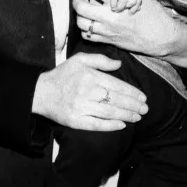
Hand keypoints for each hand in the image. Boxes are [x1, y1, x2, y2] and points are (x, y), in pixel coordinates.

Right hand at [32, 52, 147, 131]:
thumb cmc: (62, 75)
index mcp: (90, 76)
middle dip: (133, 105)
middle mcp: (87, 92)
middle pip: (116, 99)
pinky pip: (96, 125)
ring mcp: (81, 107)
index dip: (132, 92)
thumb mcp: (80, 60)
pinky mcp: (75, 121)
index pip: (116, 85)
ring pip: (109, 112)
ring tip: (138, 116)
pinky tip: (122, 125)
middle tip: (146, 109)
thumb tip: (119, 64)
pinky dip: (110, 126)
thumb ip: (100, 60)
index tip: (143, 97)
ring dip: (126, 115)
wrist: (41, 92)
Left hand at [74, 0, 186, 71]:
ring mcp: (107, 30)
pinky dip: (85, 30)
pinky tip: (90, 25)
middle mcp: (109, 16)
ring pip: (81, 23)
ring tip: (83, 12)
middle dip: (76, 0)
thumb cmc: (153, 14)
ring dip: (79, 16)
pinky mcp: (108, 41)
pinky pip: (87, 36)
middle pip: (81, 7)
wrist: (161, 36)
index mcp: (118, 1)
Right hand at [107, 0, 142, 13]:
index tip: (130, 13)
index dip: (135, 8)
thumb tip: (139, 8)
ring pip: (123, 1)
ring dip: (120, 8)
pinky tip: (113, 7)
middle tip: (123, 10)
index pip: (138, 1)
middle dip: (127, 7)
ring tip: (117, 10)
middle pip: (132, 2)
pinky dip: (113, 4)